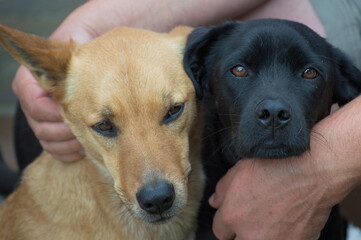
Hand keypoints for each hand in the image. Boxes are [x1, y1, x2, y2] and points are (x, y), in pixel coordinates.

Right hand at [12, 66, 83, 161]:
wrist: (79, 69)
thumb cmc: (77, 58)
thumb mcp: (72, 54)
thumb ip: (69, 61)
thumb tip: (79, 68)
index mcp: (28, 84)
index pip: (36, 105)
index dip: (55, 113)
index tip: (75, 112)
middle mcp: (30, 103)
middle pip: (40, 127)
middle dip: (65, 132)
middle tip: (87, 129)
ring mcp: (37, 121)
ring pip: (46, 142)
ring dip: (69, 144)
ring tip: (88, 141)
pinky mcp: (48, 133)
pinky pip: (53, 151)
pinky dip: (68, 153)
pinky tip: (84, 149)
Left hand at [209, 157, 332, 239]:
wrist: (312, 175)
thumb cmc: (276, 167)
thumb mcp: (240, 170)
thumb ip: (222, 189)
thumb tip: (214, 202)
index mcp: (232, 216)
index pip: (219, 231)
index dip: (226, 222)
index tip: (235, 216)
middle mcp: (249, 235)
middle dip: (240, 232)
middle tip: (252, 218)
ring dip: (260, 235)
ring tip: (269, 220)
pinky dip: (282, 236)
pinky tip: (285, 222)